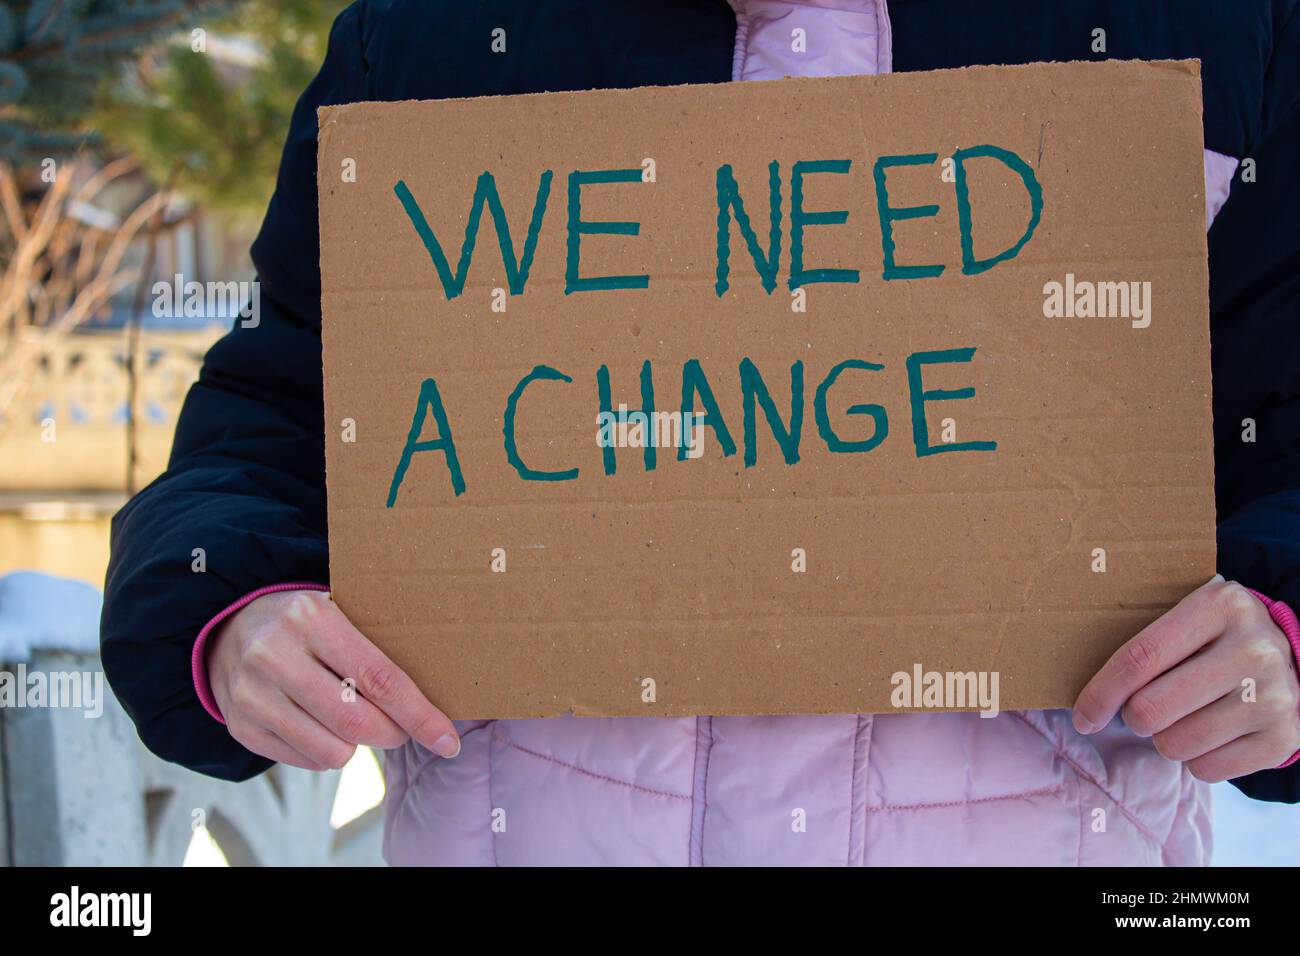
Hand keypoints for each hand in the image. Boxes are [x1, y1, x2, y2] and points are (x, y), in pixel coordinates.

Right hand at [208, 589, 459, 769]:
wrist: (227, 629)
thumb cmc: (304, 623)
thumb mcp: (336, 611)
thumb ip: (375, 646)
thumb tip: (434, 696)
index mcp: (311, 618)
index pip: (380, 678)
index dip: (420, 715)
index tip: (447, 740)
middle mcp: (276, 655)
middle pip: (358, 722)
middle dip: (394, 734)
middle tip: (401, 728)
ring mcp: (253, 694)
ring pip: (333, 751)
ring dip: (358, 746)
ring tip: (355, 720)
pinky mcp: (242, 726)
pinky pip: (306, 761)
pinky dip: (327, 752)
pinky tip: (322, 726)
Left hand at [1073, 576, 1299, 781]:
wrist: (1294, 662)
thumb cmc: (1217, 641)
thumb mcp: (1188, 620)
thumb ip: (1144, 645)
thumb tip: (1086, 702)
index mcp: (1220, 606)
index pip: (1139, 658)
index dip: (1101, 693)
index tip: (1083, 716)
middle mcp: (1254, 649)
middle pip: (1152, 708)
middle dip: (1135, 717)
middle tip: (1146, 710)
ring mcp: (1275, 696)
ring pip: (1176, 744)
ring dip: (1167, 739)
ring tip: (1186, 717)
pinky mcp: (1285, 738)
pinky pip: (1207, 770)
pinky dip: (1196, 760)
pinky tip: (1211, 735)